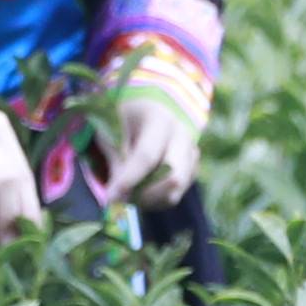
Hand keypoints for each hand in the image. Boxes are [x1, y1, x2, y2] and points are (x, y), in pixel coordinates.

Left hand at [96, 80, 200, 211]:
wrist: (151, 106)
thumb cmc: (127, 117)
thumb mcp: (113, 129)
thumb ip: (116, 159)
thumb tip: (117, 195)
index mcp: (160, 119)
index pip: (147, 155)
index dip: (130, 178)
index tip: (112, 196)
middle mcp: (182, 136)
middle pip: (173, 177)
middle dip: (146, 195)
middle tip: (121, 199)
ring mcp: (192, 153)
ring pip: (176, 191)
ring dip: (149, 199)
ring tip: (128, 193)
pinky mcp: (193, 168)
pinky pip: (176, 194)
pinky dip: (156, 200)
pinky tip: (141, 190)